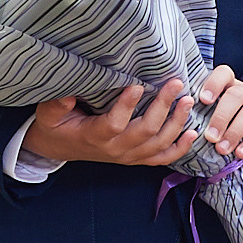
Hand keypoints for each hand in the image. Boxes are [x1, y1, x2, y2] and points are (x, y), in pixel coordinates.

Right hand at [23, 78, 191, 169]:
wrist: (60, 148)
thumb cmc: (56, 125)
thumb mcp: (49, 113)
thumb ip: (58, 103)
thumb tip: (69, 90)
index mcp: (94, 136)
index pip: (114, 124)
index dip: (126, 106)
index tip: (137, 84)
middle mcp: (115, 149)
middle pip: (145, 131)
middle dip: (163, 107)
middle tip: (175, 84)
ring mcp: (128, 156)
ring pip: (158, 144)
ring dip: (176, 123)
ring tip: (187, 101)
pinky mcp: (136, 159)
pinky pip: (162, 158)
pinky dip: (179, 148)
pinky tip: (193, 133)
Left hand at [194, 64, 242, 163]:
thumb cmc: (231, 121)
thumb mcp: (218, 113)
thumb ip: (202, 113)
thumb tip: (178, 120)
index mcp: (229, 86)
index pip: (224, 73)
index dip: (213, 83)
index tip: (203, 99)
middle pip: (236, 95)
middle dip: (221, 117)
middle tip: (210, 137)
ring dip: (234, 132)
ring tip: (222, 149)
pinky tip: (240, 153)